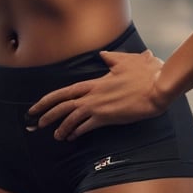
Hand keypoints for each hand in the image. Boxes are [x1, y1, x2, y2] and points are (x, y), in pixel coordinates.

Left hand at [25, 48, 165, 140]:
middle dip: (46, 114)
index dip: (48, 99)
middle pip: (62, 104)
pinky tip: (72, 137)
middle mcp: (92, 95)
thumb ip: (112, 59)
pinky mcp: (108, 117)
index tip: (36, 106)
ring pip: (71, 117)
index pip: (65, 91)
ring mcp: (99, 106)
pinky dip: (77, 132)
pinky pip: (87, 127)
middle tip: (35, 123)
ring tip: (55, 135)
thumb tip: (104, 55)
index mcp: (94, 82)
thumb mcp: (126, 61)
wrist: (157, 86)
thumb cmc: (144, 73)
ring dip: (61, 127)